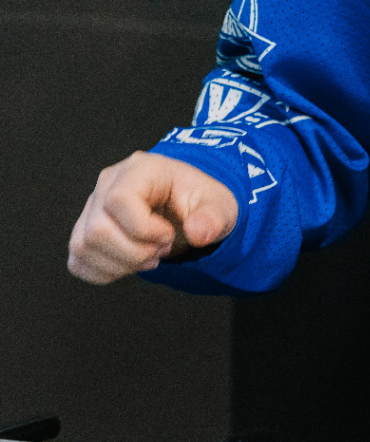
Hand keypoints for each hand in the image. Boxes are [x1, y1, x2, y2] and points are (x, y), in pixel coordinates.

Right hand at [68, 152, 238, 284]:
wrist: (186, 207)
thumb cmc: (198, 200)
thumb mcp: (219, 204)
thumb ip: (213, 218)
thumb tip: (197, 233)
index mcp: (139, 169)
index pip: (118, 201)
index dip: (143, 229)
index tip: (168, 235)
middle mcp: (107, 185)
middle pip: (98, 230)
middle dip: (135, 252)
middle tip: (160, 249)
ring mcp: (91, 208)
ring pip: (83, 247)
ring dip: (121, 264)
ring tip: (148, 255)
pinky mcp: (85, 231)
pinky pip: (78, 261)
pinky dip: (104, 272)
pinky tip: (129, 264)